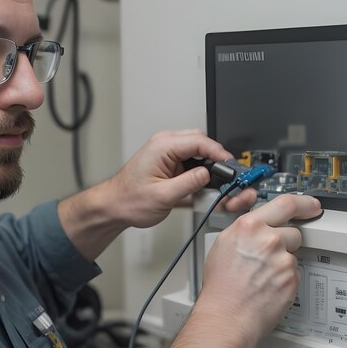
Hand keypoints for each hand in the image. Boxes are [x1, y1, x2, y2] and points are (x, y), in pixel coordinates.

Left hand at [105, 129, 250, 228]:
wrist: (114, 206)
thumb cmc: (129, 200)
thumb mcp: (164, 196)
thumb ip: (189, 183)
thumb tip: (209, 174)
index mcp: (162, 147)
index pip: (200, 141)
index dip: (220, 154)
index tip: (232, 166)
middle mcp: (164, 146)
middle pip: (202, 143)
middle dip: (216, 159)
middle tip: (227, 176)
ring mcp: (166, 154)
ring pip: (198, 152)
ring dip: (208, 167)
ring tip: (215, 184)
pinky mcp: (168, 164)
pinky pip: (191, 162)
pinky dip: (200, 173)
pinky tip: (202, 187)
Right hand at [198, 193, 321, 345]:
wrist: (227, 314)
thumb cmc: (220, 285)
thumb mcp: (223, 244)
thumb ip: (245, 230)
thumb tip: (256, 226)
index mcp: (249, 226)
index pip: (286, 203)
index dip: (303, 203)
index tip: (310, 206)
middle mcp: (268, 239)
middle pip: (293, 231)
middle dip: (286, 240)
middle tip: (274, 253)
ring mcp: (282, 258)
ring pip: (292, 253)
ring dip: (282, 261)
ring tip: (261, 275)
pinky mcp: (292, 277)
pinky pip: (293, 272)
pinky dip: (283, 278)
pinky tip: (266, 285)